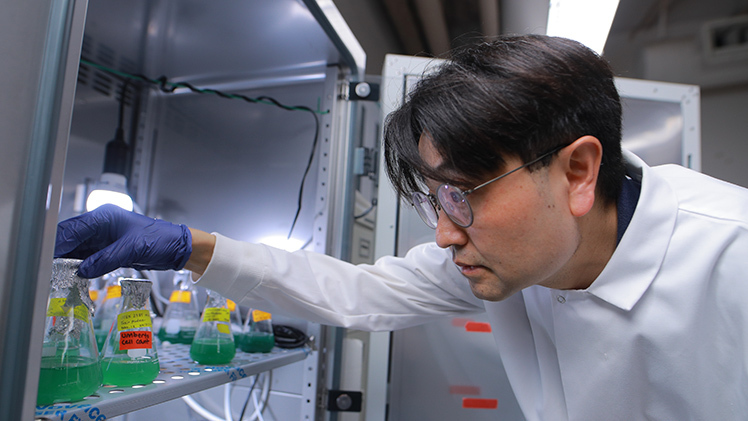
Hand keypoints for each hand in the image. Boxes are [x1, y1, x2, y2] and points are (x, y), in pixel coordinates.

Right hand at [55, 204, 191, 277]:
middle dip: (58, 253)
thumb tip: (82, 271)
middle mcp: (100, 224)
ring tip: (56, 274)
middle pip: (70, 237)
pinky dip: (79, 265)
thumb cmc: (159, 239)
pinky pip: (87, 256)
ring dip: (67, 261)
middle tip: (47, 269)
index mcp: (104, 216)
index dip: (58, 244)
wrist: (176, 247)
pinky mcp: (107, 248)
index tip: (47, 258)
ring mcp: (103, 237)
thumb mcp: (131, 249)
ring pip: (76, 248)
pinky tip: (73, 275)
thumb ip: (105, 259)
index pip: (72, 229)